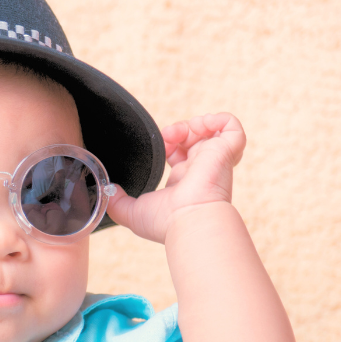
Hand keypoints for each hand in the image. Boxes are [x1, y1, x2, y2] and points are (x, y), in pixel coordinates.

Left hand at [106, 112, 246, 243]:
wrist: (189, 220)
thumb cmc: (165, 222)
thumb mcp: (131, 213)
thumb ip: (116, 201)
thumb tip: (108, 190)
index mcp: (184, 182)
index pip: (181, 155)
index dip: (168, 144)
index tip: (158, 146)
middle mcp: (202, 170)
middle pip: (195, 139)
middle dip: (179, 131)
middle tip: (167, 136)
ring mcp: (216, 160)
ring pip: (212, 130)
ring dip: (193, 124)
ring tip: (178, 132)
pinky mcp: (227, 151)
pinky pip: (232, 126)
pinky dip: (217, 119)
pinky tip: (200, 125)